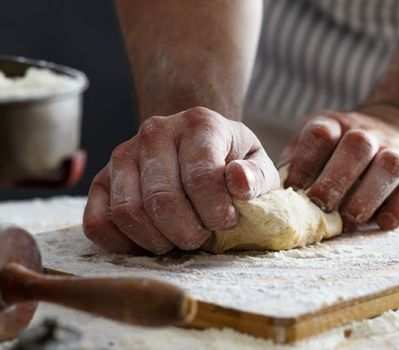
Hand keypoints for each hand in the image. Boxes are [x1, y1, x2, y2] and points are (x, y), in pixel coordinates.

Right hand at [83, 107, 278, 253]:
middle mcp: (155, 132)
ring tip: (179, 238)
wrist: (196, 148)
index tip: (226, 222)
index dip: (215, 212)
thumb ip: (255, 177)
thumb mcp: (258, 167)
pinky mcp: (100, 179)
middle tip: (202, 237)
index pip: (201, 177)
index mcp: (199, 124)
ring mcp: (123, 154)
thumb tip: (238, 181)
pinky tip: (150, 240)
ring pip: (128, 213)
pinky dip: (123, 244)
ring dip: (158, 240)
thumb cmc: (231, 163)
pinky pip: (97, 222)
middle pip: (162, 200)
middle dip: (187, 233)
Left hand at [281, 107, 398, 230]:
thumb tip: (273, 195)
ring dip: (368, 195)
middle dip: (337, 179)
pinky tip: (383, 222)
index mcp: (337, 125)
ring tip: (350, 218)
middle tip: (320, 205)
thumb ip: (297, 165)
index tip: (294, 188)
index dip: (305, 161)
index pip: (320, 134)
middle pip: (357, 147)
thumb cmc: (343, 151)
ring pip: (389, 167)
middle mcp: (370, 134)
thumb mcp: (317, 146)